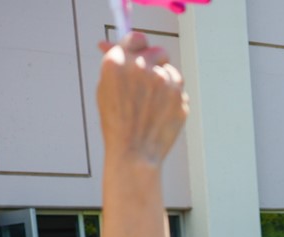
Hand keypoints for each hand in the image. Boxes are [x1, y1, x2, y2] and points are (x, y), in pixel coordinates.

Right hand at [95, 33, 187, 165]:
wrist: (134, 152)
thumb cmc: (116, 123)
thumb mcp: (105, 89)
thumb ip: (114, 64)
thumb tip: (111, 44)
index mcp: (118, 62)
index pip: (136, 38)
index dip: (139, 46)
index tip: (140, 53)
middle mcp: (141, 67)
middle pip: (157, 51)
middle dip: (154, 63)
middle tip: (147, 81)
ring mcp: (163, 81)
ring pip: (170, 70)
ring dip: (164, 80)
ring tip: (151, 103)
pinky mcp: (179, 95)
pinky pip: (179, 87)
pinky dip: (173, 95)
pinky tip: (161, 110)